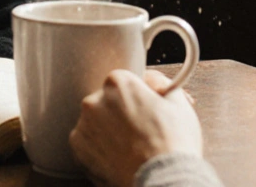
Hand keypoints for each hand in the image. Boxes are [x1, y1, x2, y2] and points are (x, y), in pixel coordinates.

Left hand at [69, 69, 202, 186]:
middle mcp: (95, 99)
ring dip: (109, 130)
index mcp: (118, 82)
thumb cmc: (174, 142)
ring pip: (96, 121)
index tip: (146, 112)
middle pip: (108, 102)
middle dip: (121, 113)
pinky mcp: (78, 146)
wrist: (163, 179)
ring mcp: (84, 123)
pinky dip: (99, 148)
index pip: (124, 84)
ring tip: (130, 147)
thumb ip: (159, 81)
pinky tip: (118, 155)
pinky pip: (87, 141)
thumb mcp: (177, 102)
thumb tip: (149, 79)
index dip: (138, 99)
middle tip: (140, 132)